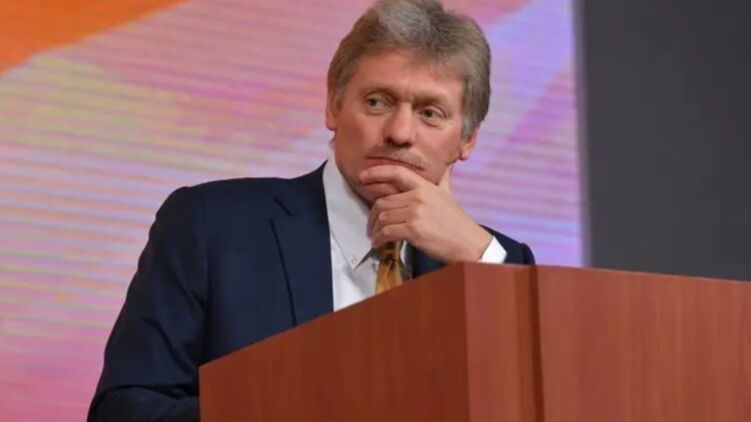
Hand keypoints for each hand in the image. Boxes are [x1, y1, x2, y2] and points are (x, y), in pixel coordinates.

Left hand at [360, 165, 492, 263]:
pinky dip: (379, 238)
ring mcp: (415, 213)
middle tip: (371, 225)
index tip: (362, 176)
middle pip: (383, 201)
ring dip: (375, 229)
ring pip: (382, 217)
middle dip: (373, 215)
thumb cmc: (457, 221)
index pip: (396, 173)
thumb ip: (443, 179)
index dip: (377, 172)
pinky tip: (379, 243)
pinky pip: (387, 232)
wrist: (468, 243)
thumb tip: (448, 165)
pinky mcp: (413, 230)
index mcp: (425, 186)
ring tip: (375, 236)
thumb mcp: (449, 195)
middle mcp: (418, 197)